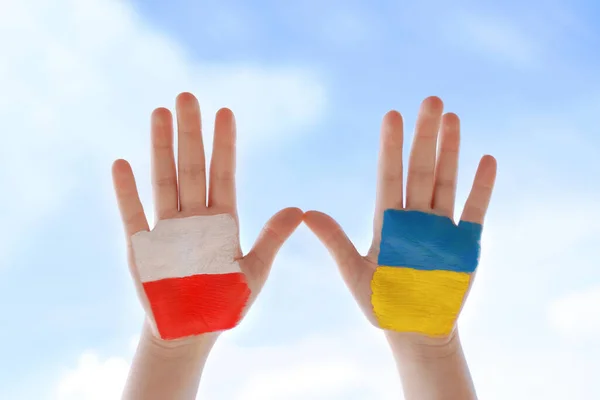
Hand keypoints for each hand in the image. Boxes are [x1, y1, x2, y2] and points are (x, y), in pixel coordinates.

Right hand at [112, 92, 302, 346]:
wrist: (191, 333)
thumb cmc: (224, 303)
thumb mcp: (255, 271)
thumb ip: (272, 238)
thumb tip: (298, 208)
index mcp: (223, 221)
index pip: (224, 173)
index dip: (225, 143)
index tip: (225, 111)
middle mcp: (195, 218)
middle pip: (192, 167)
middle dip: (190, 133)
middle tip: (187, 96)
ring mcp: (167, 230)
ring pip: (163, 180)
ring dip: (160, 148)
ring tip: (158, 113)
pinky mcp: (142, 248)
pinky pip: (133, 215)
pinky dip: (127, 192)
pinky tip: (122, 163)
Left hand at [304, 96, 496, 347]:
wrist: (416, 330)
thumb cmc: (382, 304)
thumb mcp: (355, 274)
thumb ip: (336, 242)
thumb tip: (306, 213)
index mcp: (387, 221)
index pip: (389, 175)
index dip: (391, 146)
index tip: (392, 114)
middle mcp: (414, 217)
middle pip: (420, 169)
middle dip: (425, 136)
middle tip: (430, 99)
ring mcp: (441, 227)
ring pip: (446, 181)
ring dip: (451, 150)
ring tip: (452, 118)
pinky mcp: (465, 243)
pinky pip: (475, 209)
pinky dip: (481, 186)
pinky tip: (486, 159)